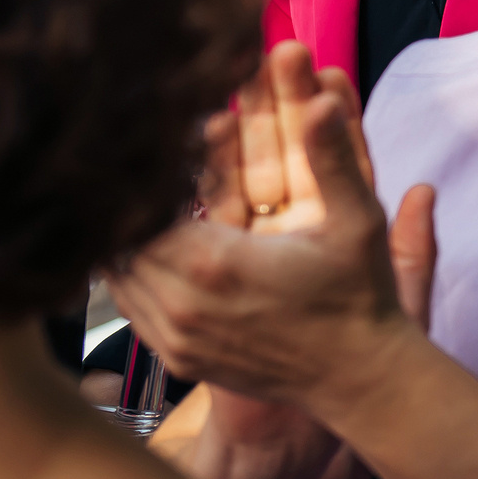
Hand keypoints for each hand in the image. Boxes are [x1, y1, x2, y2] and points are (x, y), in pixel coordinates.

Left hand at [111, 43, 434, 417]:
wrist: (359, 377)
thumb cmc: (360, 296)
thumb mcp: (357, 221)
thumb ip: (333, 156)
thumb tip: (325, 100)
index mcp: (217, 263)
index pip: (144, 207)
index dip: (145, 174)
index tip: (153, 145)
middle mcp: (184, 305)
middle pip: (120, 241)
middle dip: (130, 204)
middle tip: (140, 170)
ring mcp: (177, 339)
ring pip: (117, 276)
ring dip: (125, 241)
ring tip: (139, 205)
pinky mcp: (177, 361)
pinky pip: (132, 308)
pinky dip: (133, 276)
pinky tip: (151, 251)